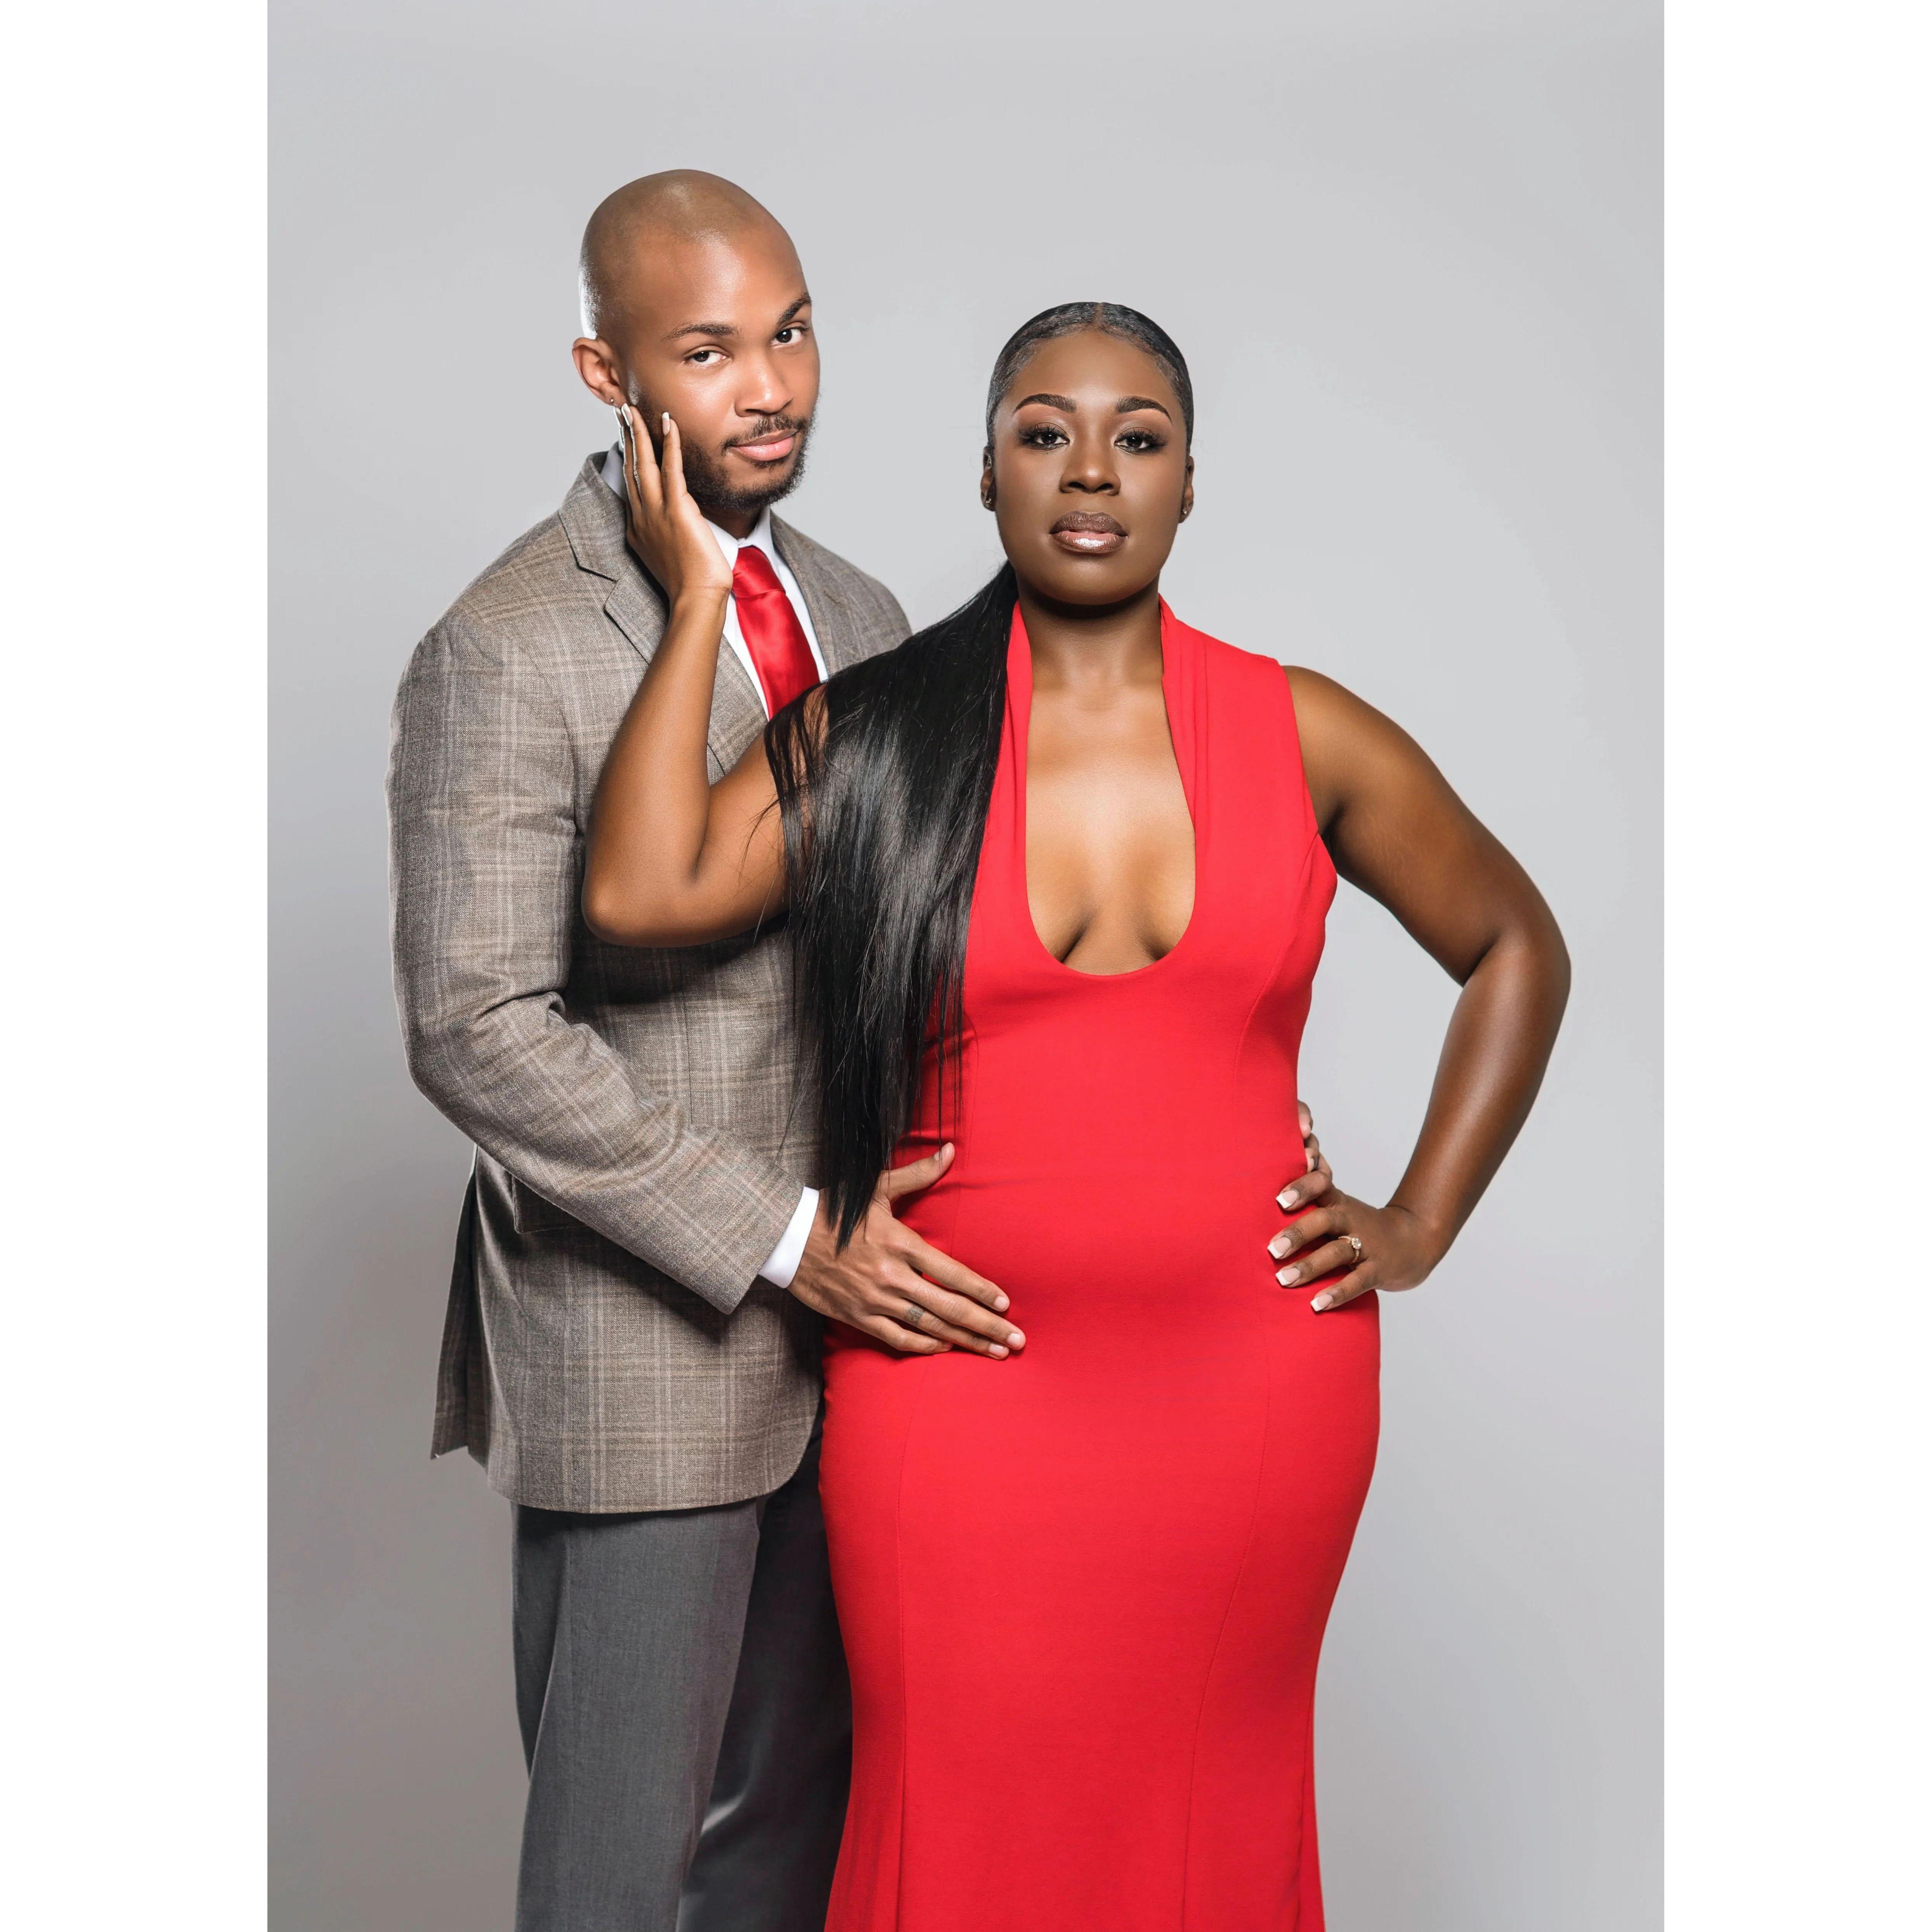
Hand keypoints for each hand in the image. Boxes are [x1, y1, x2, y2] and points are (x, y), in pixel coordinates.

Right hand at [617, 404, 732, 604]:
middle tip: (621, 413)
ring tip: (634, 410)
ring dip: (639, 433)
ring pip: (643, 464)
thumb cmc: (689, 582)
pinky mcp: (676, 509)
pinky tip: (668, 422)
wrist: (695, 598)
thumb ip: (664, 533)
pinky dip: (669, 443)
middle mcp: (642, 516)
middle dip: (625, 438)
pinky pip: (671, 468)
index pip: (631, 485)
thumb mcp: (668, 555)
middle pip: (630, 469)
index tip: (625, 438)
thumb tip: (674, 521)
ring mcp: (657, 512)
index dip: (627, 458)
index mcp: (639, 528)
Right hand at [786, 1144, 1024, 1357]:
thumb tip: (951, 1150)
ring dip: (965, 1341)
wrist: (787, 1237)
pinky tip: (946, 1348)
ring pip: (930, 1327)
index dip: (981, 1290)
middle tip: (1016, 1340)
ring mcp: (876, 1300)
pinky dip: (924, 1346)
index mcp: (901, 1243)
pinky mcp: (858, 1317)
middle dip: (987, 1326)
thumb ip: (918, 1174)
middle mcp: (892, 1276)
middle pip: (950, 1307)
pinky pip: (898, 1338)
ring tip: (995, 1352)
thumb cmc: (836, 1210)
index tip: (1005, 1303)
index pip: (952, 1273)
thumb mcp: (877, 1187)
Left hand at [1267, 1100, 1441, 1311]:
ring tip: (1283, 1280)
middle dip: (1298, 1233)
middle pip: (1325, 1221)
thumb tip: (1278, 1171)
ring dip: (1310, 1267)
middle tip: (1271, 1249)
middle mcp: (1351, 1221)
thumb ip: (1310, 1191)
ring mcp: (1366, 1246)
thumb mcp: (1339, 1204)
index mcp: (1338, 1203)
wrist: (1415, 1240)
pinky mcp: (1378, 1270)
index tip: (1279, 1199)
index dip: (1303, 1189)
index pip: (1321, 1187)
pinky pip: (1357, 1282)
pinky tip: (1317, 1304)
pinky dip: (1337, 1293)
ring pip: (1337, 1253)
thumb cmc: (1361, 1223)